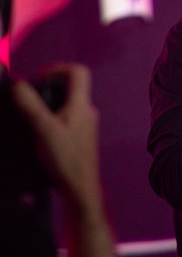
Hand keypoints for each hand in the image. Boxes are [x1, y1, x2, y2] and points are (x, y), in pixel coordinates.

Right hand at [10, 63, 102, 216]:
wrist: (80, 187)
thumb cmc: (66, 160)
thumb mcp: (43, 129)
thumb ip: (30, 106)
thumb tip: (19, 84)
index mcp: (81, 105)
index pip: (78, 72)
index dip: (57, 68)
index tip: (37, 79)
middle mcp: (87, 111)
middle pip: (70, 86)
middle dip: (47, 86)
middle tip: (28, 96)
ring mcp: (85, 124)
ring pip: (67, 103)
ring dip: (47, 103)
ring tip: (30, 114)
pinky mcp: (80, 136)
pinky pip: (66, 117)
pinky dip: (51, 117)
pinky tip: (37, 130)